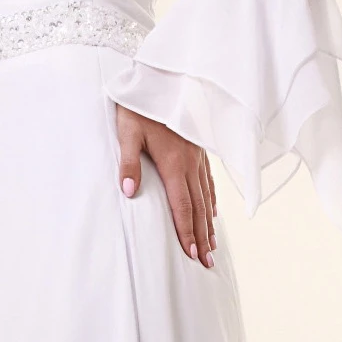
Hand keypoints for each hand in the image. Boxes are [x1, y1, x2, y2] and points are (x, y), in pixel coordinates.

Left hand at [115, 105, 216, 266]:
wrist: (161, 79)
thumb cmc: (140, 106)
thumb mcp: (128, 132)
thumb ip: (129, 162)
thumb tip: (129, 192)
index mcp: (174, 163)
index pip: (182, 206)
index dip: (187, 232)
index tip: (193, 255)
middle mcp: (191, 163)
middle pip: (199, 208)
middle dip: (203, 237)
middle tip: (207, 262)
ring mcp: (198, 156)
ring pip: (206, 196)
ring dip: (209, 224)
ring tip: (213, 246)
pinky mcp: (199, 149)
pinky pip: (209, 181)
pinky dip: (212, 200)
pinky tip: (213, 211)